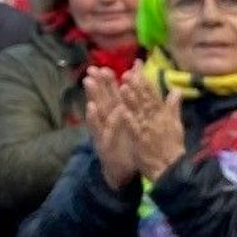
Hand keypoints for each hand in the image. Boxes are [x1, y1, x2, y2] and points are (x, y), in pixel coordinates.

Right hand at [83, 69, 138, 186]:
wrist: (124, 171)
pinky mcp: (101, 141)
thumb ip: (141, 106)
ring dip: (93, 95)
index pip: (116, 93)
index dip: (112, 80)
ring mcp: (104, 130)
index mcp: (120, 114)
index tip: (107, 65)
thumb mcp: (136, 123)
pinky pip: (97, 128)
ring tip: (88, 81)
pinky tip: (91, 107)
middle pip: (104, 97)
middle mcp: (110, 119)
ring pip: (98, 109)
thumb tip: (147, 96)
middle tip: (94, 68)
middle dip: (99, 83)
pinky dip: (93, 118)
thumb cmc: (130, 145)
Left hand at [119, 69, 184, 179]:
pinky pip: (133, 128)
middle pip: (145, 100)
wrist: (170, 167)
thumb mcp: (176, 124)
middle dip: (136, 87)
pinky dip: (128, 119)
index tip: (137, 70)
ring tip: (123, 86)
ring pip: (138, 111)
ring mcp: (147, 129)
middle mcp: (155, 119)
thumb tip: (176, 90)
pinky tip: (122, 110)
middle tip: (128, 73)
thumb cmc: (172, 146)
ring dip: (131, 99)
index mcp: (163, 114)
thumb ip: (174, 107)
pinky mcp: (140, 140)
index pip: (154, 96)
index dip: (145, 83)